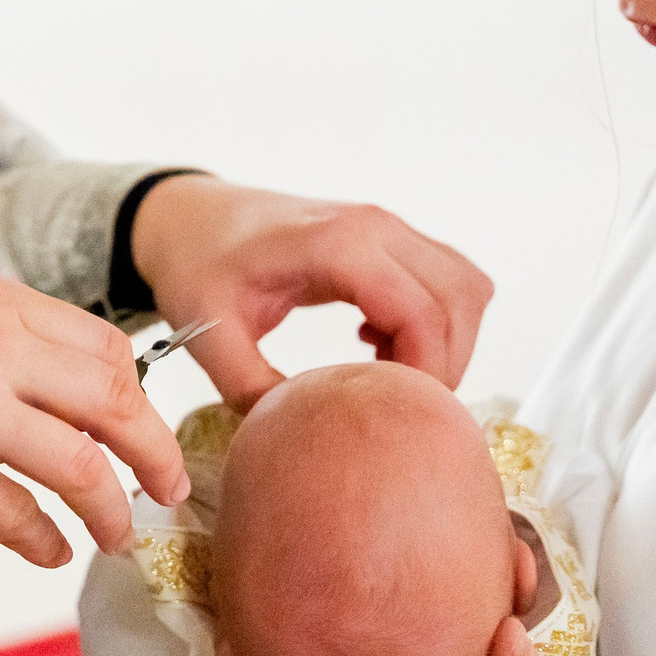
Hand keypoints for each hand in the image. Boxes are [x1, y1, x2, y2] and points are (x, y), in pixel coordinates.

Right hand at [0, 271, 189, 565]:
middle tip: (171, 488)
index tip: (148, 429)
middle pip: (114, 399)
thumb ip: (1, 339)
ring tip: (119, 534)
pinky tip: (51, 551)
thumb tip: (76, 391)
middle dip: (156, 451)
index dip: (141, 394)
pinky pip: (21, 516)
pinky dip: (48, 540)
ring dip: (113, 509)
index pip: (105, 344)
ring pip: (82, 465)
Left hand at [131, 176, 492, 405]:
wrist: (189, 218)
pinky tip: (379, 346)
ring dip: (447, 342)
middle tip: (397, 407)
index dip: (424, 374)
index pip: (421, 313)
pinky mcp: (389, 238)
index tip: (394, 415)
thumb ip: (255, 392)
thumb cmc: (198, 265)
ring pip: (466, 288)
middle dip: (444, 365)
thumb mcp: (211, 336)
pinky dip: (435, 321)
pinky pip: (447, 280)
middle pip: (458, 302)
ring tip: (387, 376)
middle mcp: (374, 226)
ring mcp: (387, 226)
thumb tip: (309, 438)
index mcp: (335, 244)